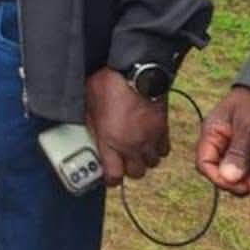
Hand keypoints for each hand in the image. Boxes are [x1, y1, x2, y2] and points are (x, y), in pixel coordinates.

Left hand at [84, 67, 169, 185]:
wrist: (137, 71)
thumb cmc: (109, 83)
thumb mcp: (89, 101)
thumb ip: (89, 121)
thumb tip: (86, 130)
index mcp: (110, 141)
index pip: (114, 176)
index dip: (110, 179)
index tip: (107, 175)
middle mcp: (132, 145)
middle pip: (135, 173)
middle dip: (127, 169)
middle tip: (120, 159)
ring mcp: (150, 138)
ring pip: (151, 163)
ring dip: (143, 159)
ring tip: (135, 150)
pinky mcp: (163, 129)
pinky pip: (163, 150)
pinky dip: (157, 149)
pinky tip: (150, 141)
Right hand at [195, 85, 249, 194]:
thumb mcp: (248, 127)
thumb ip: (237, 152)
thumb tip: (228, 179)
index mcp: (212, 133)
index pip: (205, 164)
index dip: (220, 179)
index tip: (242, 185)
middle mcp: (218, 141)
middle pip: (219, 172)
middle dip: (238, 183)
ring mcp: (231, 146)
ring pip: (233, 174)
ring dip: (248, 183)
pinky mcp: (244, 149)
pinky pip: (245, 170)